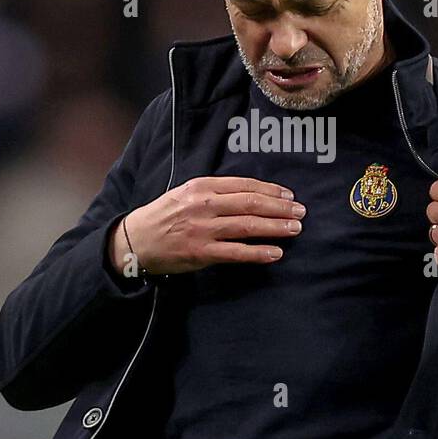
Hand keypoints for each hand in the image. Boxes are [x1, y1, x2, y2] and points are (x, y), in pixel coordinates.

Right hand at [109, 176, 304, 275]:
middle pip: (250, 204)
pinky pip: (236, 252)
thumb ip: (215, 191)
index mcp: (201, 186)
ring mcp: (203, 230)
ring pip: (247, 226)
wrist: (136, 240)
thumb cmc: (165, 215)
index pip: (243, 185)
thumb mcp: (186, 193)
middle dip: (280, 207)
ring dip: (275, 227)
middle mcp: (203, 205)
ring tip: (295, 228)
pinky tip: (276, 253)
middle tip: (301, 211)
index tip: (289, 195)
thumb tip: (251, 193)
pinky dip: (258, 253)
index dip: (270, 190)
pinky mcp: (201, 253)